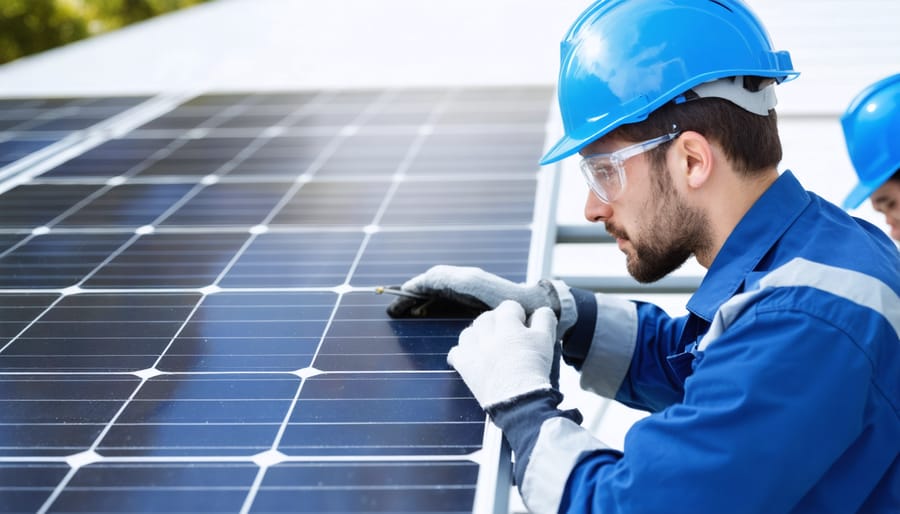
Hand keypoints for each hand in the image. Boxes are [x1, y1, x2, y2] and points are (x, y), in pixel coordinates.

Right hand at [385, 265, 573, 330]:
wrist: (543, 308)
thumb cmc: (521, 306)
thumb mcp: (491, 300)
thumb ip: (465, 285)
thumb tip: (431, 278)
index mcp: (469, 279)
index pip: (434, 278)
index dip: (414, 286)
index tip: (398, 296)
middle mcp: (468, 280)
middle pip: (432, 283)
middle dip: (412, 294)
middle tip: (393, 308)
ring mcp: (471, 287)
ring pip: (438, 290)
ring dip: (420, 299)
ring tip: (403, 312)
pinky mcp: (475, 296)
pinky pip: (447, 296)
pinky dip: (431, 303)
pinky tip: (424, 314)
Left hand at [447, 301, 557, 408]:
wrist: (518, 400)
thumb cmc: (534, 368)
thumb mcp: (546, 339)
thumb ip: (544, 319)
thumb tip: (540, 311)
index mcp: (506, 322)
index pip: (510, 306)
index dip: (519, 316)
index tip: (525, 329)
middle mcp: (485, 331)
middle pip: (488, 317)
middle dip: (498, 324)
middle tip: (511, 340)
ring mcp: (471, 348)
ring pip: (469, 331)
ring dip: (479, 335)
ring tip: (491, 347)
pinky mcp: (464, 366)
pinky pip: (455, 352)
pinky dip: (462, 353)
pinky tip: (473, 358)